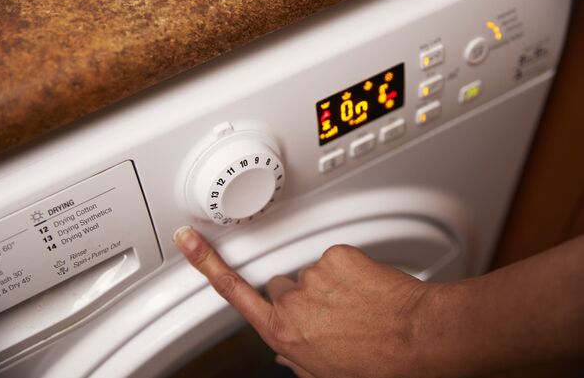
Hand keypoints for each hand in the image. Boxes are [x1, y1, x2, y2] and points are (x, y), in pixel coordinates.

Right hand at [175, 227, 436, 377]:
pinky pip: (334, 259)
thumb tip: (284, 351)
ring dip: (327, 285)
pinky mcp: (337, 256)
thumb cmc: (377, 363)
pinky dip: (348, 271)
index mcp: (283, 331)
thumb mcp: (325, 373)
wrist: (417, 338)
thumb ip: (296, 358)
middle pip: (279, 286)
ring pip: (310, 273)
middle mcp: (292, 301)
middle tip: (330, 311)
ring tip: (355, 305)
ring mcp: (314, 275)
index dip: (206, 263)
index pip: (232, 291)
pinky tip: (365, 290)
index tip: (189, 240)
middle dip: (298, 296)